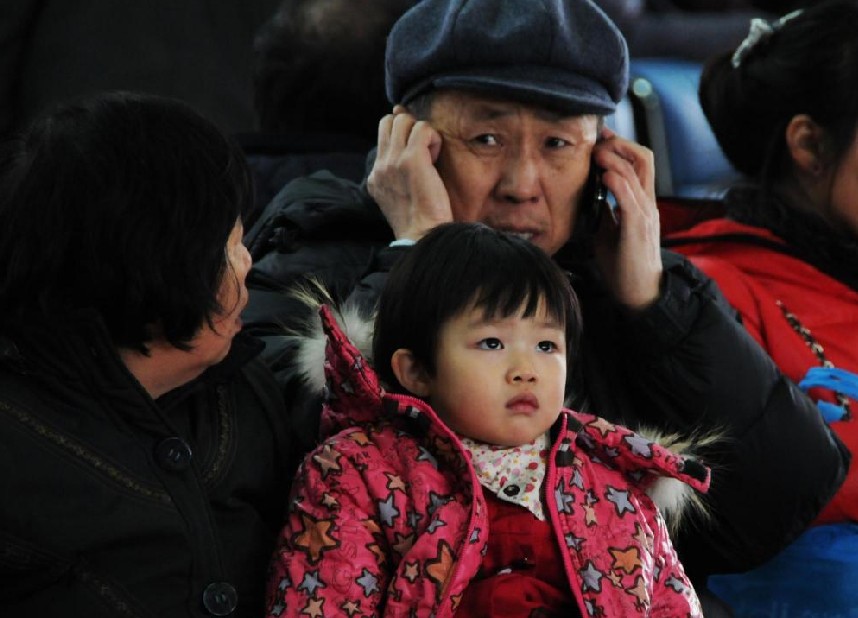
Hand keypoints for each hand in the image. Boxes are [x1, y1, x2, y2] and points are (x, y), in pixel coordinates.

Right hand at [367, 106, 452, 240]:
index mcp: (375, 176)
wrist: (423, 236)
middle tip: (423, 153)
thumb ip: (398, 172)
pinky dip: (433, 138)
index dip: (402, 139)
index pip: (382, 136)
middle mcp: (379, 166)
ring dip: (422, 133)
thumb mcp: (401, 196)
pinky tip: (436, 159)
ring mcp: (392, 161)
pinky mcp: (411, 159)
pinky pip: (422, 128)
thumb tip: (406, 150)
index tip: (418, 159)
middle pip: (388, 122)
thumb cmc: (420, 221)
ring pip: (403, 120)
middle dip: (408, 129)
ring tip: (430, 156)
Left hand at [591, 128, 661, 310]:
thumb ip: (604, 211)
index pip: (637, 163)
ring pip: (638, 174)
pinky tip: (604, 175)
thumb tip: (590, 195)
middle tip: (598, 140)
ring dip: (615, 158)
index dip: (620, 146)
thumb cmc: (623, 264)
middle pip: (643, 159)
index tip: (600, 138)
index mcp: (640, 202)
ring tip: (597, 151)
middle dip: (620, 144)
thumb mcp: (609, 231)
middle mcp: (647, 203)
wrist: (639, 293)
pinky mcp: (638, 229)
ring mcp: (645, 215)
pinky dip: (619, 184)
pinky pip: (632, 200)